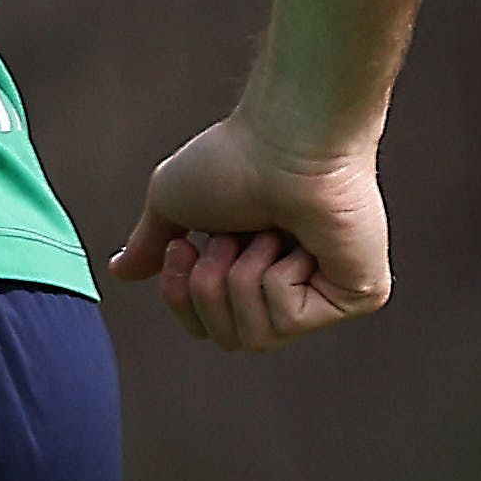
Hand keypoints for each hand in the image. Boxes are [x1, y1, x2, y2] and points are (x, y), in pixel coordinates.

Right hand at [106, 112, 391, 353]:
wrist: (285, 140)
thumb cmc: (235, 159)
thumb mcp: (172, 204)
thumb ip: (151, 244)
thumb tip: (121, 270)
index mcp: (253, 267)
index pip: (206, 327)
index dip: (181, 298)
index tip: (183, 245)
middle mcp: (294, 285)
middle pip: (228, 340)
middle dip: (212, 287)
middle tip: (231, 236)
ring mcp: (329, 293)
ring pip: (257, 336)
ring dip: (243, 278)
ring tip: (267, 232)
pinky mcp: (359, 295)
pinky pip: (290, 321)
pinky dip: (279, 278)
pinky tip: (300, 240)